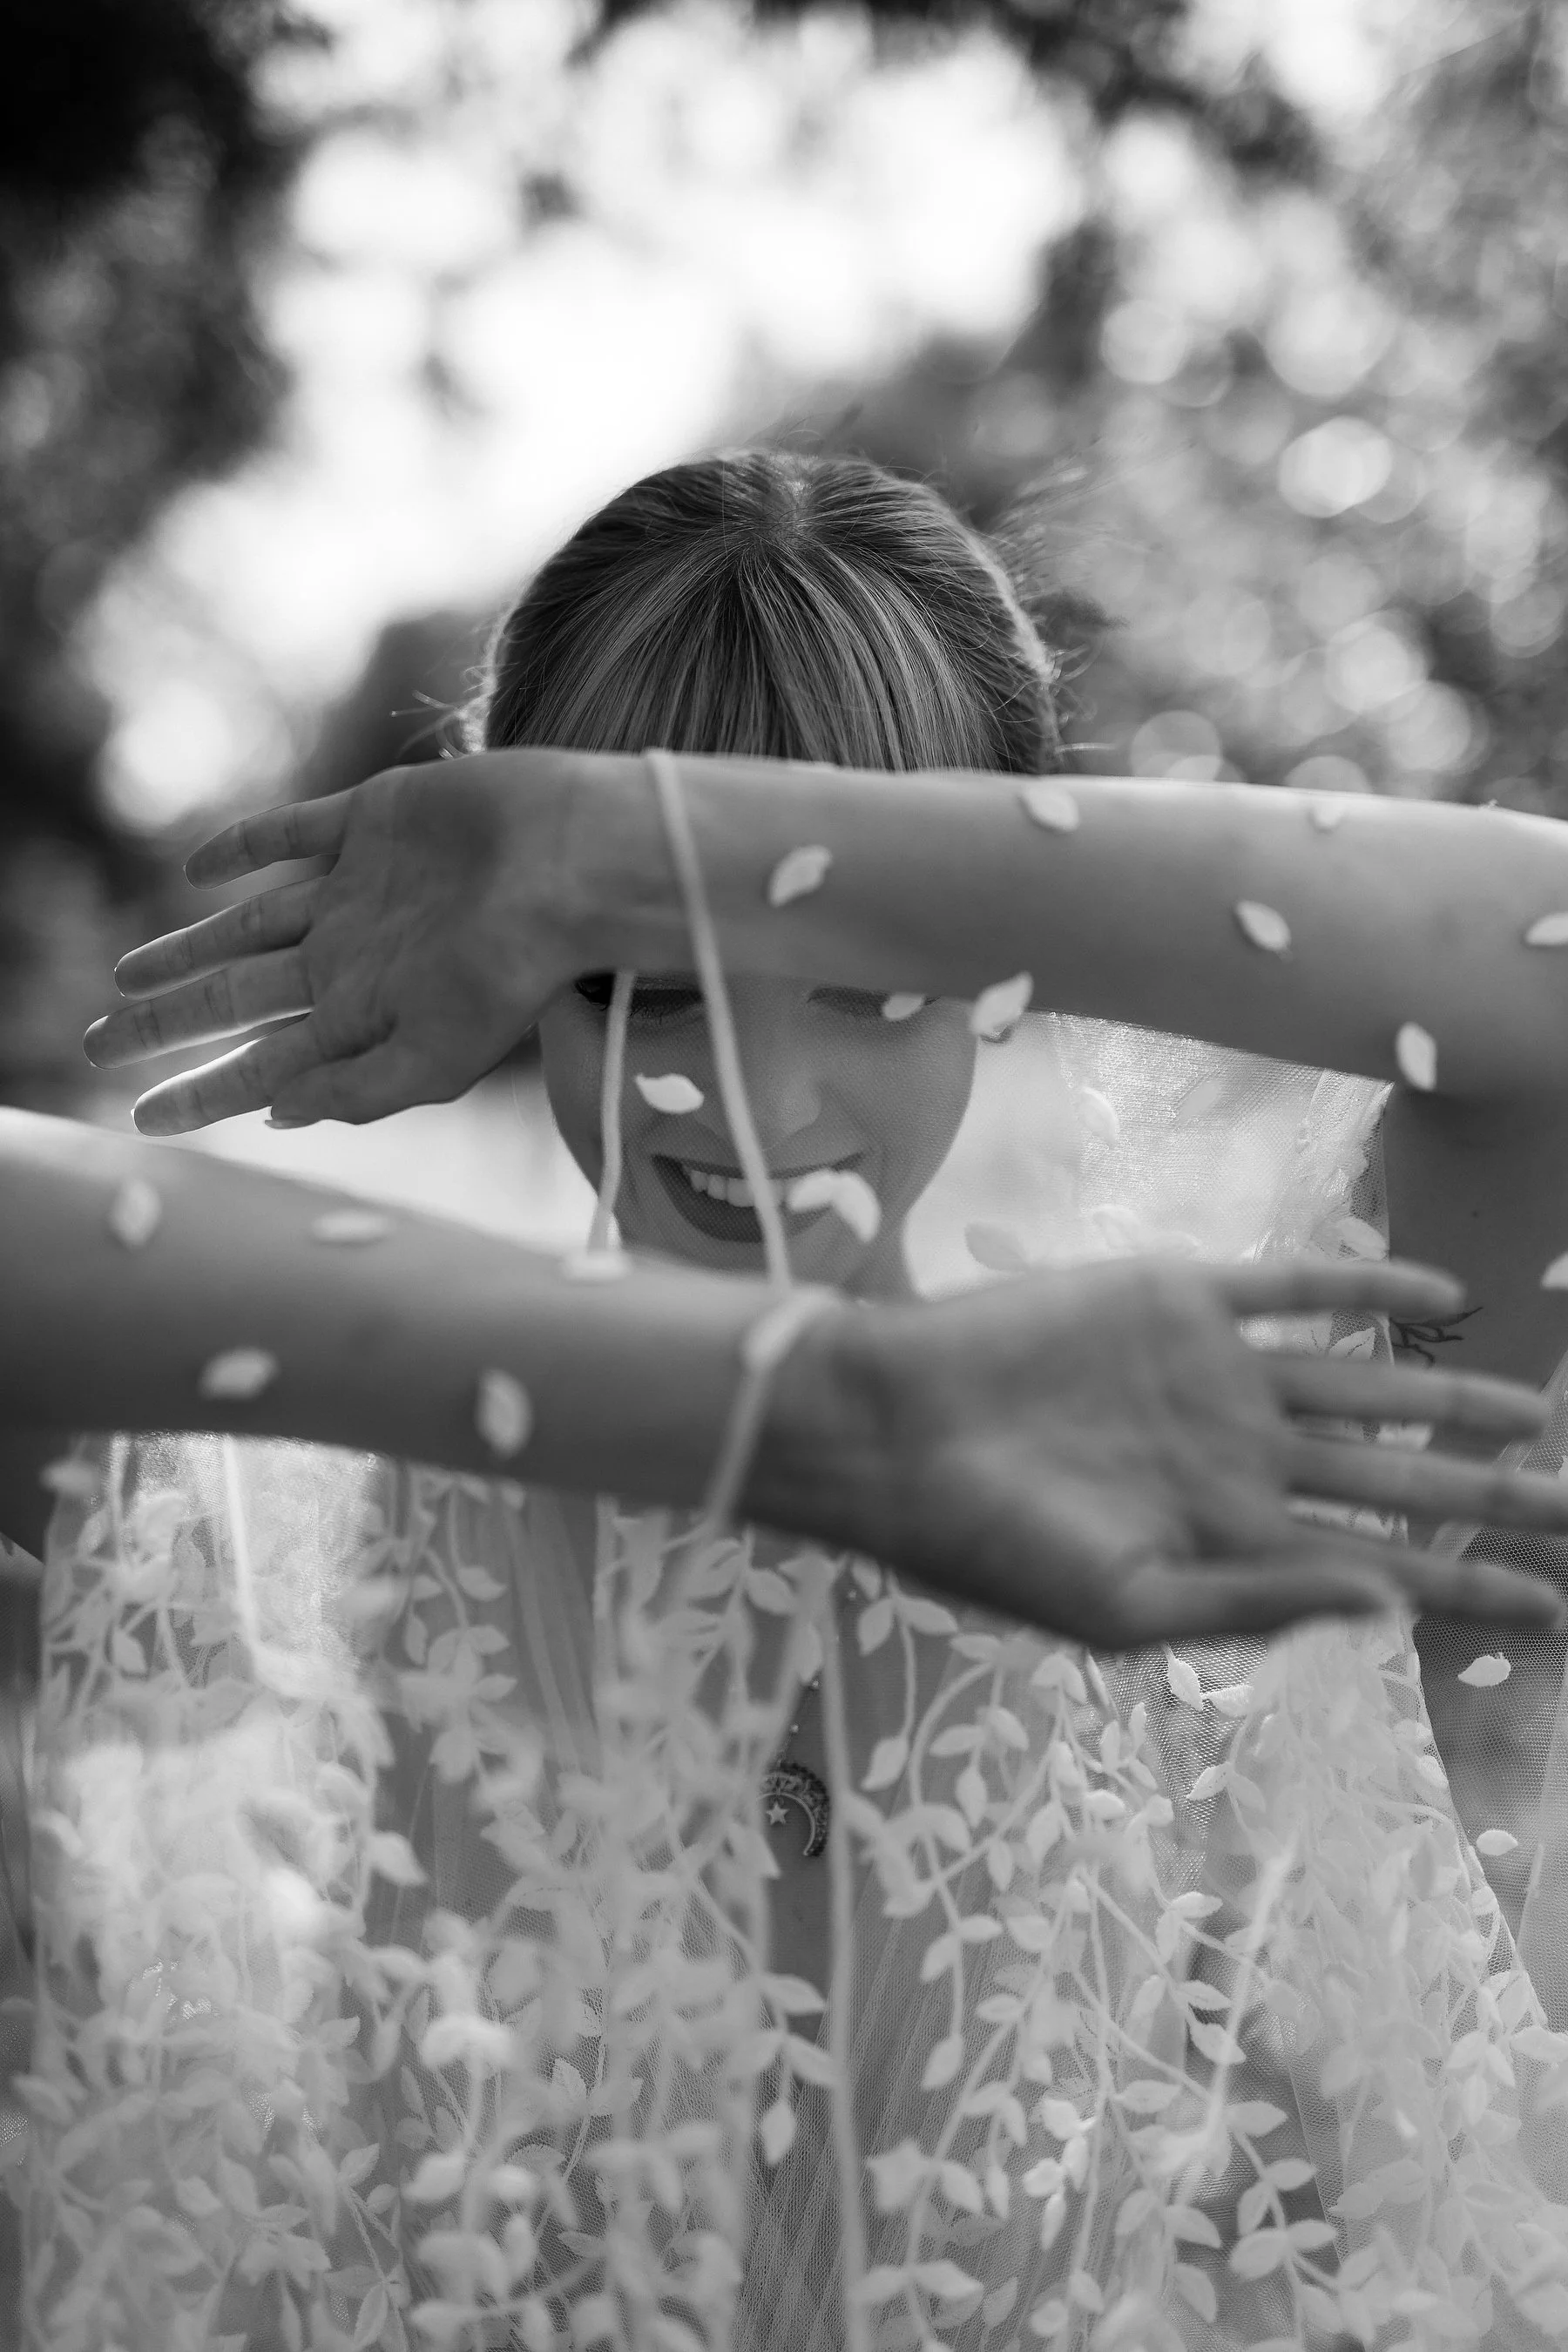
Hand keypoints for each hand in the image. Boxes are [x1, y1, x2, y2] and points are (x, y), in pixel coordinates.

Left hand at [84, 756, 579, 1132]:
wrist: (565, 862)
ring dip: (186, 949)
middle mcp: (351, 958)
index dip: (199, 1093)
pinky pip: (288, 835)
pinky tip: (198, 873)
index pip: (259, 1066)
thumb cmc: (512, 972)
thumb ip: (352, 1093)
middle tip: (99, 1044)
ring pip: (245, 927)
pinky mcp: (370, 823)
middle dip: (166, 1025)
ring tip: (127, 978)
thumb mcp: (432, 1061)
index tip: (140, 1121)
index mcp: (361, 1018)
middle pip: (234, 999)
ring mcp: (355, 891)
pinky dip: (240, 850)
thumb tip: (271, 1115)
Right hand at [755, 1255, 1567, 1646]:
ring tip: (1540, 1418)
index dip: (1473, 1590)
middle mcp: (1238, 1461)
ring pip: (1366, 1388)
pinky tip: (1439, 1298)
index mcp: (1228, 1545)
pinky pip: (1297, 1290)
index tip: (1560, 1610)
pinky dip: (1368, 1288)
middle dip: (1490, 1500)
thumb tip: (1393, 1609)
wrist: (892, 1429)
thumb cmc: (989, 1542)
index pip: (1381, 1571)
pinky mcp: (1182, 1298)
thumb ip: (1261, 1604)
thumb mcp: (1126, 1608)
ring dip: (1450, 1398)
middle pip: (1395, 1480)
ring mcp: (1215, 1377)